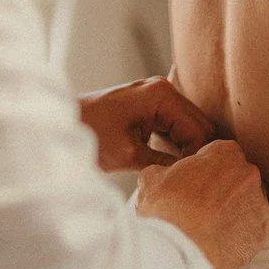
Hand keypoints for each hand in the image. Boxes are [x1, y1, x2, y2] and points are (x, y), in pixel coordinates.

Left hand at [79, 77, 215, 171]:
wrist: (66, 122)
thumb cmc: (92, 135)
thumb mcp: (132, 156)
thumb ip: (168, 163)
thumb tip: (195, 177)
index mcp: (161, 96)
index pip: (199, 132)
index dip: (197, 158)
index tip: (186, 179)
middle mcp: (164, 90)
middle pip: (202, 127)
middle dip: (197, 154)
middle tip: (185, 177)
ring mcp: (160, 95)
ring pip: (194, 128)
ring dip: (190, 150)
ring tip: (178, 171)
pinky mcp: (154, 105)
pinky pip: (180, 127)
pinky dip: (180, 145)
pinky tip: (170, 161)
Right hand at [136, 139, 268, 268]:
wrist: (181, 250)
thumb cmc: (165, 212)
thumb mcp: (153, 177)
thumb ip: (168, 169)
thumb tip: (168, 174)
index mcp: (223, 151)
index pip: (222, 152)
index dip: (211, 167)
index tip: (202, 181)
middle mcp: (247, 171)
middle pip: (241, 173)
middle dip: (228, 184)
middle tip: (211, 202)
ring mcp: (259, 199)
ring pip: (255, 194)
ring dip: (244, 201)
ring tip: (225, 217)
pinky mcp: (266, 227)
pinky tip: (266, 212)